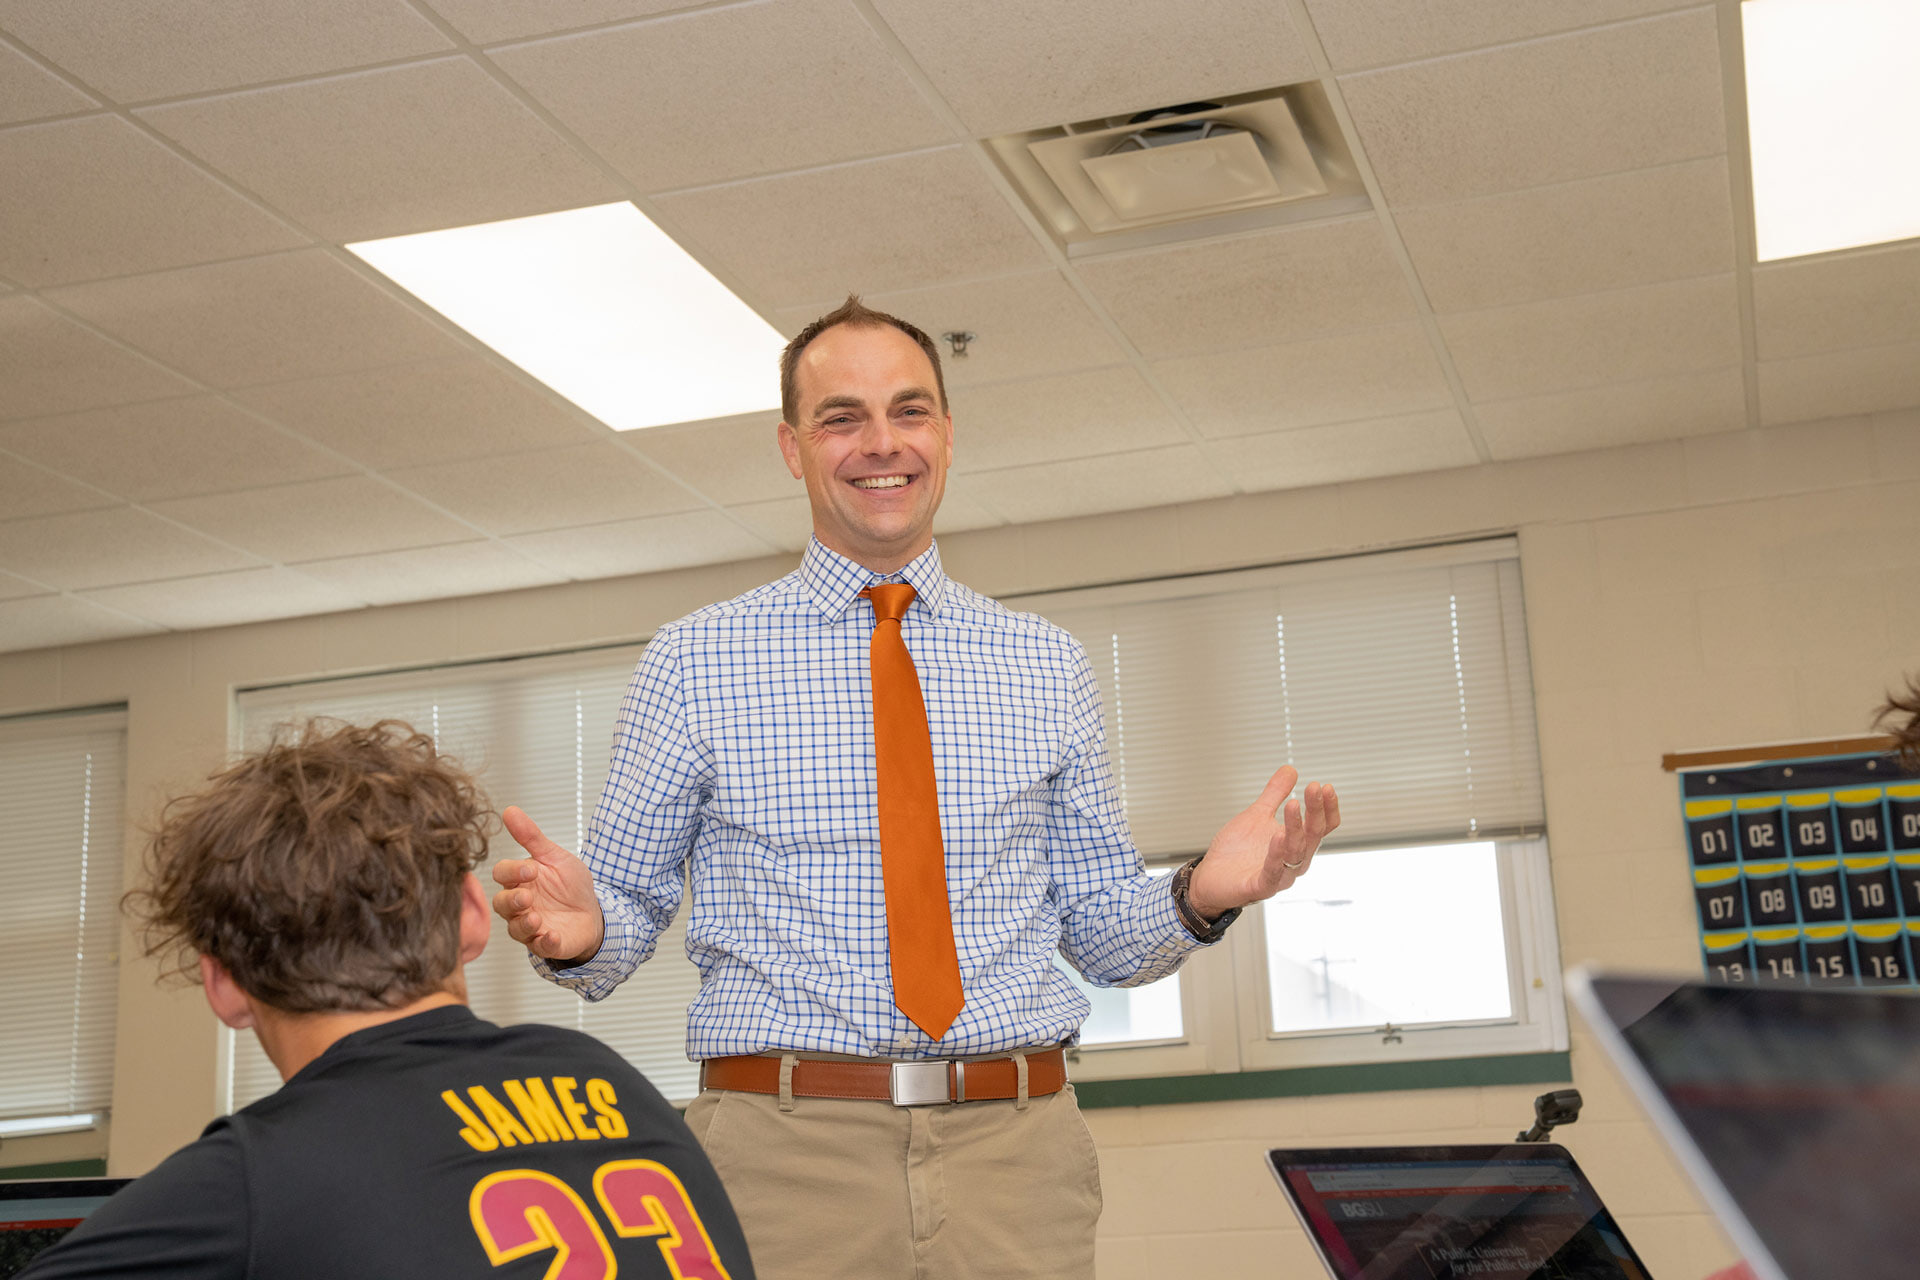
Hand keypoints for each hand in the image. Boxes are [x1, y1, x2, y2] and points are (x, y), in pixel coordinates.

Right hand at [491, 806, 604, 964]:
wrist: (594, 911)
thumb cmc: (570, 885)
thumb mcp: (554, 857)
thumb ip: (531, 837)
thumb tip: (510, 810)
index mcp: (520, 881)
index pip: (502, 874)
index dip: (512, 872)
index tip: (530, 870)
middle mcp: (520, 905)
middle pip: (502, 904)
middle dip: (512, 901)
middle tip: (528, 897)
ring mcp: (530, 926)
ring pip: (515, 928)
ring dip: (524, 924)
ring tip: (537, 918)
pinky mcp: (546, 943)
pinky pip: (539, 947)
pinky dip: (545, 942)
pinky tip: (553, 936)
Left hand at [1187, 767, 1338, 920]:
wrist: (1211, 877)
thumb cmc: (1237, 851)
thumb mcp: (1257, 815)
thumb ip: (1274, 795)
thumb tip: (1290, 770)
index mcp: (1296, 843)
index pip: (1321, 826)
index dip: (1327, 807)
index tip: (1324, 786)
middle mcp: (1293, 860)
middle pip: (1313, 836)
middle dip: (1315, 811)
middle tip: (1314, 788)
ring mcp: (1279, 875)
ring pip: (1295, 853)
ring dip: (1295, 828)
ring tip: (1293, 805)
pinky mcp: (1260, 887)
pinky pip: (1272, 873)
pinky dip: (1276, 855)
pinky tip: (1277, 837)